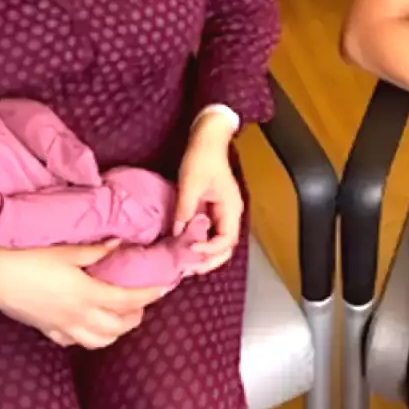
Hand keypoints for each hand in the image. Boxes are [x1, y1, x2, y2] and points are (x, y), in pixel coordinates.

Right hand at [0, 233, 167, 349]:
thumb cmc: (27, 258)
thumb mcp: (65, 250)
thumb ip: (96, 250)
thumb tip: (120, 243)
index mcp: (87, 295)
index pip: (130, 300)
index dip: (150, 294)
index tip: (165, 286)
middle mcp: (78, 317)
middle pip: (119, 326)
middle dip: (136, 314)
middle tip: (141, 297)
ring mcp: (61, 327)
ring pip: (99, 341)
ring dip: (115, 330)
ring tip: (120, 313)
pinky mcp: (45, 330)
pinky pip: (74, 341)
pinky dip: (88, 336)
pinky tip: (87, 323)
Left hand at [174, 113, 242, 275]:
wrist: (207, 139)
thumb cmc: (202, 158)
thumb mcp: (190, 184)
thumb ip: (185, 210)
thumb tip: (176, 234)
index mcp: (231, 208)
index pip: (226, 240)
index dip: (210, 250)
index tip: (190, 249)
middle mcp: (231, 214)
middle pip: (226, 247)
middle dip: (209, 260)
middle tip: (188, 269)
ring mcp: (223, 212)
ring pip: (219, 242)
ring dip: (205, 254)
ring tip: (186, 263)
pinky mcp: (213, 209)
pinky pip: (210, 232)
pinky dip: (200, 241)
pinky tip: (185, 246)